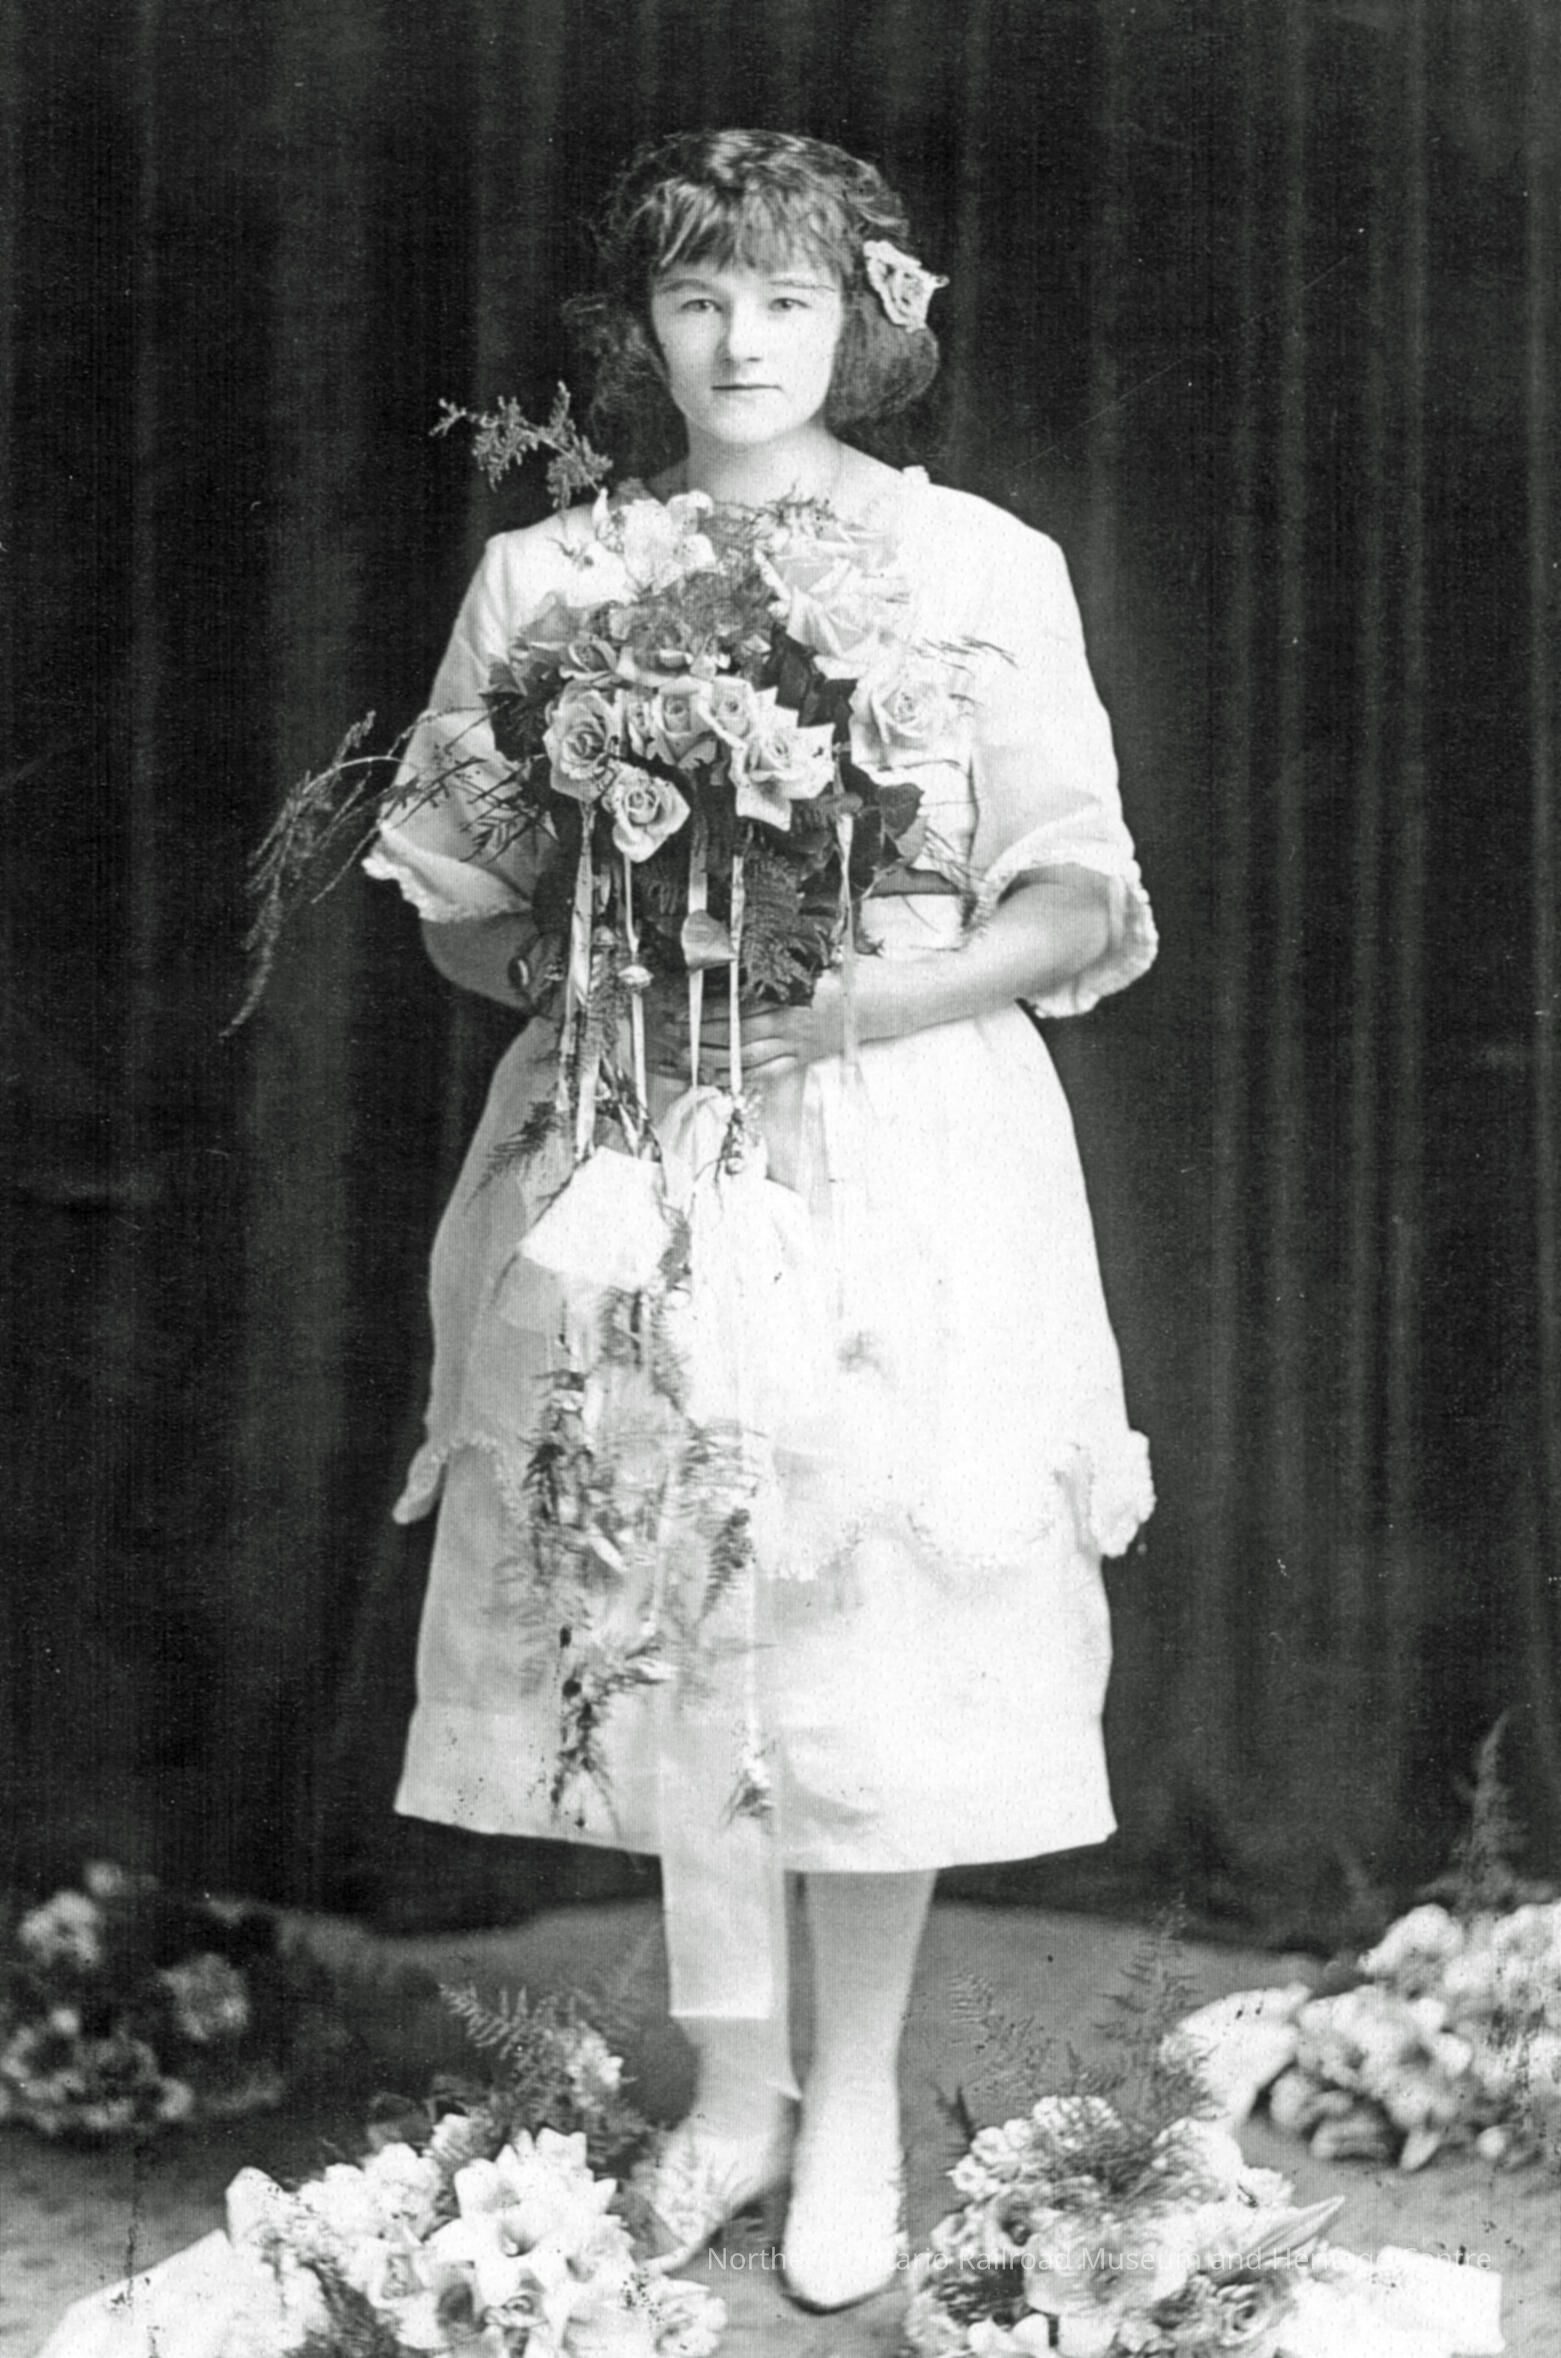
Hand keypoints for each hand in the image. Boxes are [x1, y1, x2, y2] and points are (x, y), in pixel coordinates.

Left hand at [649, 970, 849, 1082]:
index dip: (709, 1010)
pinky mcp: (805, 1059)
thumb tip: (740, 975)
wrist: (884, 1003)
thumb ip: (780, 974)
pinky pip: (769, 1071)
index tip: (684, 1010)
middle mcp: (791, 1024)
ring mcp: (798, 1044)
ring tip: (688, 1057)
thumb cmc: (850, 978)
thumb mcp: (814, 967)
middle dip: (702, 1035)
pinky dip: (744, 1076)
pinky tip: (723, 1077)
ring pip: (749, 1055)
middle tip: (674, 1036)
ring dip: (716, 1058)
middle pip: (737, 1033)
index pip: (740, 1006)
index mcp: (790, 997)